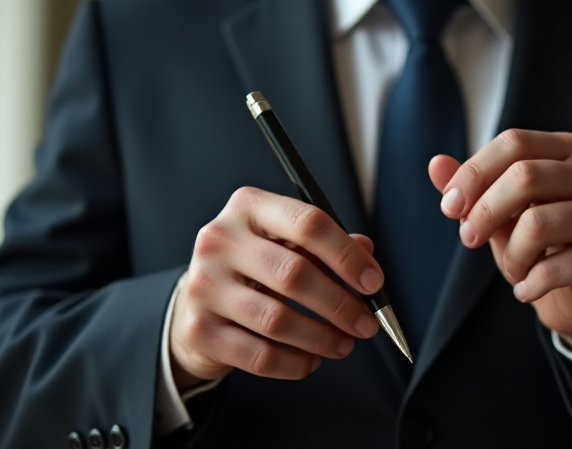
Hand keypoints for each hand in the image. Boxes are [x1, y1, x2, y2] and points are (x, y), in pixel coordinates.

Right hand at [170, 187, 381, 389]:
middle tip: (366, 324)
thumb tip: (366, 251)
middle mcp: (219, 240)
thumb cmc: (254, 266)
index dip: (348, 256)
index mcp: (248, 207)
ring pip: (277, 320)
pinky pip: (259, 356)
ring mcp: (204, 285)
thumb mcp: (287, 242)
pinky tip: (311, 360)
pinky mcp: (199, 330)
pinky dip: (295, 363)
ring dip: (322, 338)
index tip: (374, 283)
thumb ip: (328, 243)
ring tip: (343, 344)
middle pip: (294, 274)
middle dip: (340, 305)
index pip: (308, 223)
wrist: (198, 300)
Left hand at [428, 129, 571, 369]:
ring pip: (536, 223)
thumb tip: (435, 163)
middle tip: (470, 239)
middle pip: (525, 176)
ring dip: (510, 255)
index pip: (514, 142)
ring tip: (513, 269)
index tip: (449, 207)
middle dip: (484, 212)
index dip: (474, 173)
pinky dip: (527, 284)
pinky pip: (551, 268)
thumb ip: (468, 187)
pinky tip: (527, 289)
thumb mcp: (496, 211)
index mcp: (566, 151)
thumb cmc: (534, 244)